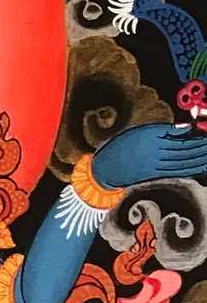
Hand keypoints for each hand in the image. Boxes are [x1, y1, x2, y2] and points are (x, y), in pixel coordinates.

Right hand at [90, 122, 206, 189]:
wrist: (105, 167)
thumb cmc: (123, 146)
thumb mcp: (142, 131)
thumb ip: (165, 129)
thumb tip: (187, 128)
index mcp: (154, 139)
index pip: (182, 139)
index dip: (198, 140)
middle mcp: (156, 153)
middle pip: (185, 152)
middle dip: (201, 150)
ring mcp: (155, 165)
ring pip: (182, 162)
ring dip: (199, 160)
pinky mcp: (154, 175)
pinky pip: (175, 171)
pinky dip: (189, 168)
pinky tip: (198, 166)